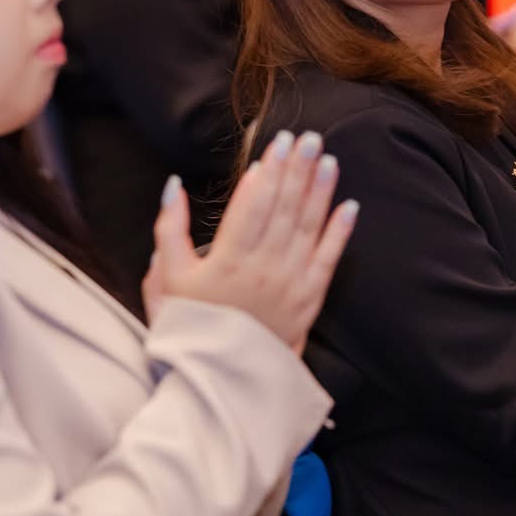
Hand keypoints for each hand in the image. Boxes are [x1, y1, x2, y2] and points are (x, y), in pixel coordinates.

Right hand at [143, 130, 357, 354]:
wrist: (221, 378)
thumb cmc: (189, 325)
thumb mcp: (166, 279)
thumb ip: (168, 229)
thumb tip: (173, 185)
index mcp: (227, 260)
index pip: (252, 206)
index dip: (267, 173)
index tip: (277, 145)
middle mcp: (263, 268)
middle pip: (284, 209)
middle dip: (297, 170)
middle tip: (308, 137)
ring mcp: (290, 283)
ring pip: (308, 227)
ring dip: (320, 191)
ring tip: (327, 159)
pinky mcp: (309, 299)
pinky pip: (328, 259)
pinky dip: (340, 231)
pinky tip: (349, 205)